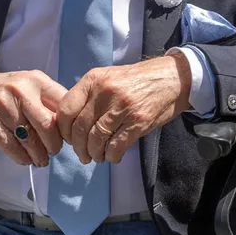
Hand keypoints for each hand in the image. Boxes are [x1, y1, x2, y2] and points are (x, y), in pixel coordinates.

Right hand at [0, 67, 65, 165]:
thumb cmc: (2, 91)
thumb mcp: (27, 86)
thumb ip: (47, 101)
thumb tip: (68, 126)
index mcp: (37, 81)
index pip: (63, 105)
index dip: (69, 125)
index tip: (69, 137)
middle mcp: (22, 92)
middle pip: (48, 125)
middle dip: (55, 144)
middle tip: (54, 151)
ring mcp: (4, 107)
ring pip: (30, 139)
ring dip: (39, 155)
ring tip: (41, 160)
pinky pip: (11, 146)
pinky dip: (22, 157)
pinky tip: (25, 159)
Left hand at [57, 51, 192, 163]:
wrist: (172, 78)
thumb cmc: (138, 80)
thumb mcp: (109, 77)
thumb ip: (89, 95)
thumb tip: (69, 123)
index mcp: (94, 79)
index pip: (66, 109)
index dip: (63, 130)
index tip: (69, 139)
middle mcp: (105, 91)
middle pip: (79, 128)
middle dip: (78, 148)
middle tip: (83, 155)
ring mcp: (122, 106)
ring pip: (96, 139)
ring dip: (94, 154)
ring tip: (98, 157)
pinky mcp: (139, 121)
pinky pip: (116, 146)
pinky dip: (111, 156)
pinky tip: (113, 156)